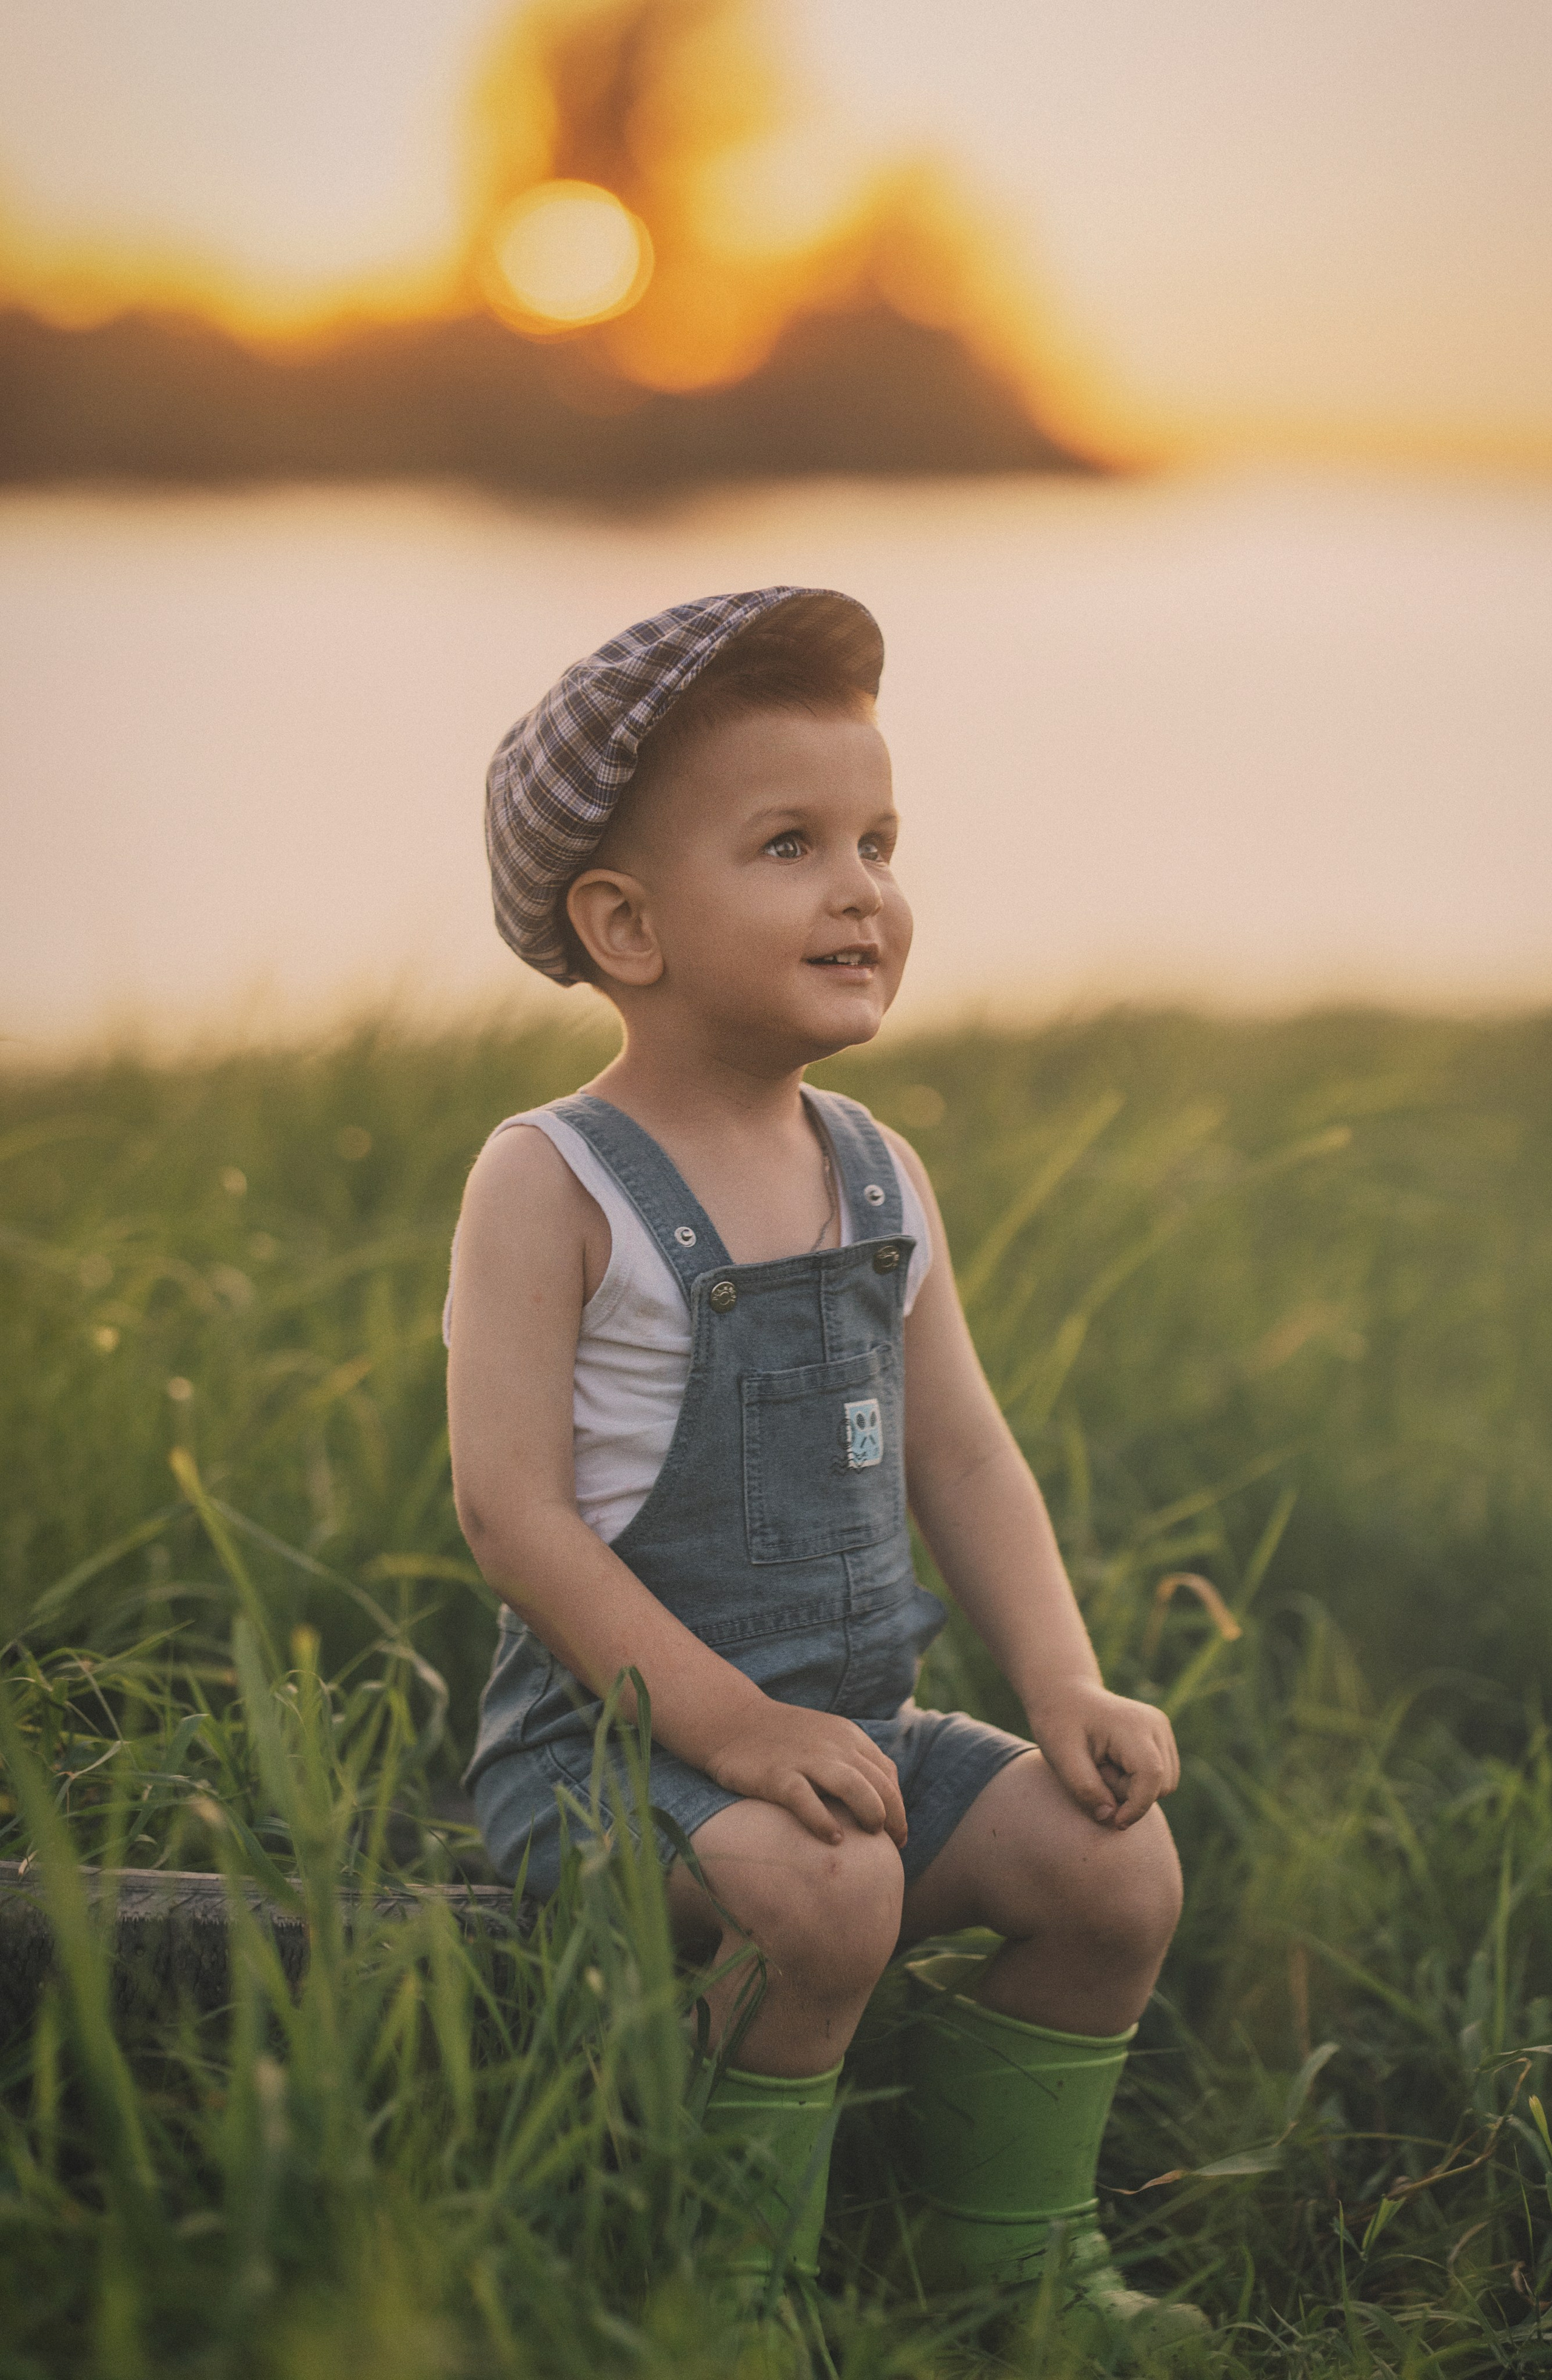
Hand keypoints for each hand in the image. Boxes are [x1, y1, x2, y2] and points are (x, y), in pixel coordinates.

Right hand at [702, 1699, 907, 1848]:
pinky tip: (834, 1840)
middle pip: (878, 1784)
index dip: (898, 1805)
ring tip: (870, 1838)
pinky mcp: (777, 1776)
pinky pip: (807, 1801)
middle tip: (893, 1845)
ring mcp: (805, 1759)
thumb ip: (850, 1760)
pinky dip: (825, 1822)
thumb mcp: (825, 1738)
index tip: (897, 1833)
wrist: (731, 1720)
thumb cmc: (781, 1738)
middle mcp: (833, 1745)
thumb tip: (877, 1801)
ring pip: (854, 1788)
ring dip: (871, 1815)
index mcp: (847, 1736)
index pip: (886, 1773)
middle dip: (892, 1818)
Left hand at [1027, 1679, 1179, 1828]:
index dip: (1137, 1806)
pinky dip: (1140, 1782)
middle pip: (1161, 1784)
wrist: (1065, 1696)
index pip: (1151, 1775)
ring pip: (1165, 1784)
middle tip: (1096, 1775)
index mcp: (1133, 1725)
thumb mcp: (1061, 1757)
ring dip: (1135, 1789)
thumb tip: (1110, 1818)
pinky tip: (1115, 1766)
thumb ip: (1084, 1789)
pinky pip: (1162, 1778)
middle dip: (1130, 1794)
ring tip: (1104, 1769)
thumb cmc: (1059, 1724)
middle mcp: (1156, 1725)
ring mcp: (1162, 1730)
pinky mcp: (1161, 1737)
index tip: (1114, 1821)